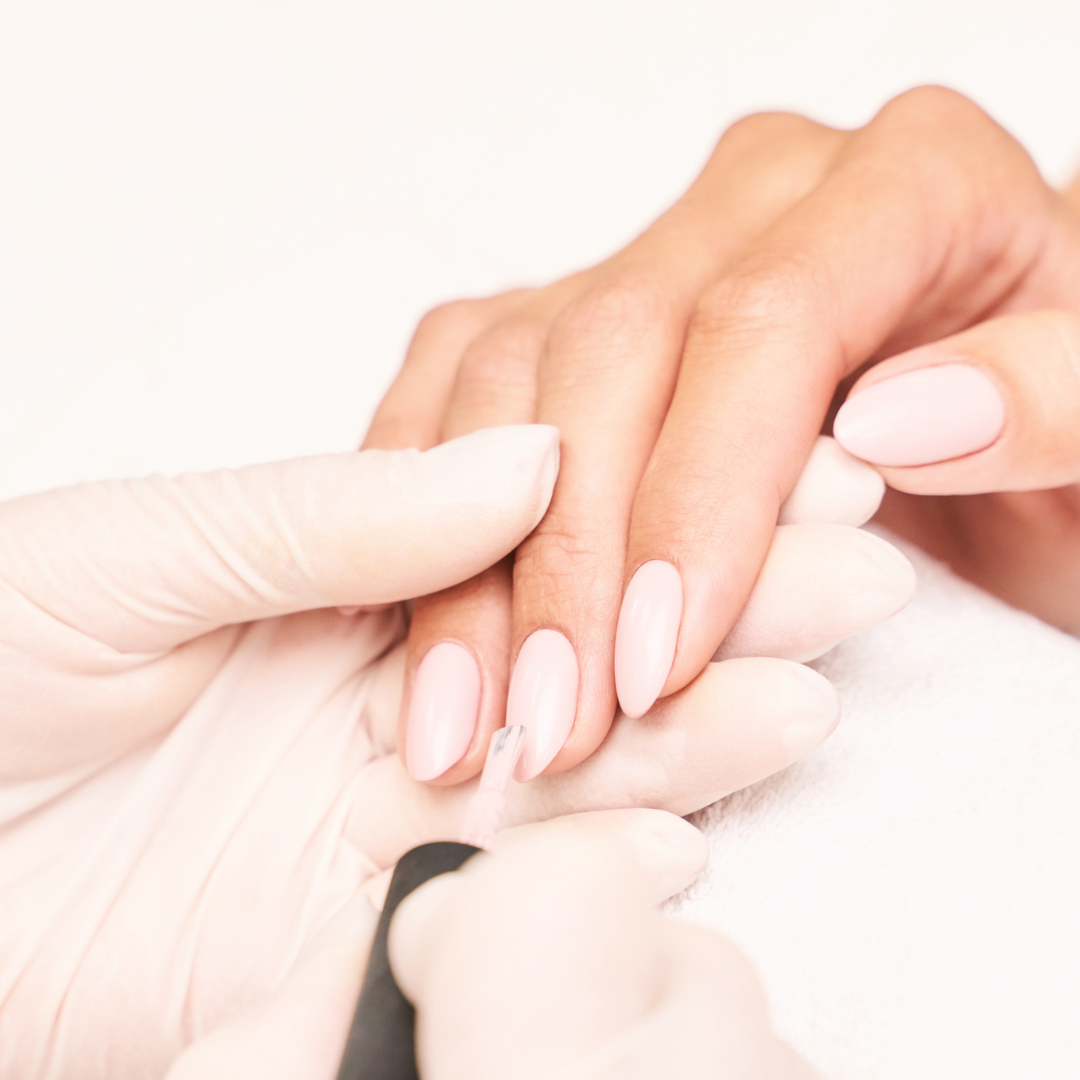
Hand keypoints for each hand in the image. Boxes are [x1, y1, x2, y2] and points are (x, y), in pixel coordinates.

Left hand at [0, 426, 905, 1076]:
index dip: (644, 496)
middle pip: (572, 640)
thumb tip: (523, 458)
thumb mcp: (135, 557)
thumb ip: (332, 520)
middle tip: (839, 566)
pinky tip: (692, 820)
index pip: (526, 526)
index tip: (769, 456)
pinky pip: (502, 895)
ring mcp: (378, 806)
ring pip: (564, 765)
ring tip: (798, 683)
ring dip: (684, 731)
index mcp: (333, 573)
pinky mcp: (352, 931)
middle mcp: (382, 682)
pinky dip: (598, 861)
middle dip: (708, 601)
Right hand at [366, 86, 1079, 784]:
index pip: (757, 329)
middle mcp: (755, 202)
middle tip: (544, 723)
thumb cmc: (1067, 428)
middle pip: (606, 351)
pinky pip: (465, 375)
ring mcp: (653, 255)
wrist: (1028, 426)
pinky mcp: (582, 319)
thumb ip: (1055, 398)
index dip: (694, 499)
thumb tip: (903, 422)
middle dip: (563, 557)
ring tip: (463, 715)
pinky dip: (420, 492)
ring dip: (470, 560)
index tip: (656, 661)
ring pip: (510, 373)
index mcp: (904, 186)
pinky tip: (404, 604)